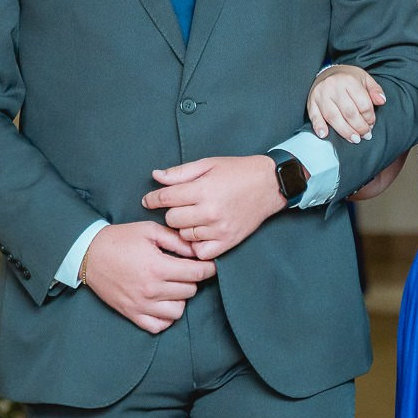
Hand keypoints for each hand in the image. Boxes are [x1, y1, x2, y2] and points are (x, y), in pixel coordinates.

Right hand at [81, 221, 215, 333]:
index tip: (209, 265)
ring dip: (180, 298)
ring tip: (173, 286)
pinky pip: (159, 326)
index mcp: (157, 267)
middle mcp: (151, 290)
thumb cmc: (121, 239)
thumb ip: (176, 241)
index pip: (197, 274)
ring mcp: (141, 305)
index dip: (208, 268)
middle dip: (192, 280)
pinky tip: (163, 303)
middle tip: (185, 270)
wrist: (89, 254)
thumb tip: (198, 251)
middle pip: (190, 291)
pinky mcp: (132, 314)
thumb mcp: (149, 231)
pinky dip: (166, 317)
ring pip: (178, 311)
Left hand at [142, 155, 284, 259]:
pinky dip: (196, 245)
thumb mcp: (208, 164)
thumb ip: (180, 173)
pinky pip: (200, 252)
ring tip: (193, 218)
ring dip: (184, 228)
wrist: (269, 184)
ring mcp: (219, 229)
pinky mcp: (228, 241)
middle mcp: (210, 211)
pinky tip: (200, 234)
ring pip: (184, 236)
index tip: (148, 200)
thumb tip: (155, 177)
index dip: (152, 199)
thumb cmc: (237, 171)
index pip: (165, 198)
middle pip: (172, 220)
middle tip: (180, 206)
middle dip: (172, 212)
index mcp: (203, 189)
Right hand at [308, 64, 384, 142]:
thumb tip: (382, 101)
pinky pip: (314, 116)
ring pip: (333, 117)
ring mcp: (320, 95)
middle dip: (359, 127)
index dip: (369, 117)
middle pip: (349, 112)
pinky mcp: (311, 102)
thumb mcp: (364, 79)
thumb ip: (375, 90)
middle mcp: (333, 87)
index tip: (372, 124)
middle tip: (366, 135)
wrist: (326, 72)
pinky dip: (318, 126)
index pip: (363, 104)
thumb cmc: (348, 78)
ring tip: (354, 139)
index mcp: (348, 80)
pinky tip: (324, 134)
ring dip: (345, 131)